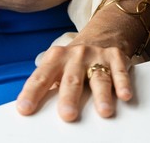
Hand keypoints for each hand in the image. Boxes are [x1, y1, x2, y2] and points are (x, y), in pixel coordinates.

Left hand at [16, 40, 131, 120]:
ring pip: (98, 77)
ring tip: (104, 111)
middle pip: (71, 79)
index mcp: (55, 58)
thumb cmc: (73, 61)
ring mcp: (96, 55)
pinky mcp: (115, 56)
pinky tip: (124, 95)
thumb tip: (29, 108)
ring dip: (101, 94)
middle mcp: (75, 56)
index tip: (25, 109)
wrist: (100, 34)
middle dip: (69, 97)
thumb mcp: (58, 67)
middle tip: (67, 115)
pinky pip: (119, 71)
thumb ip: (48, 84)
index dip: (32, 92)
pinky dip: (122, 82)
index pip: (41, 77)